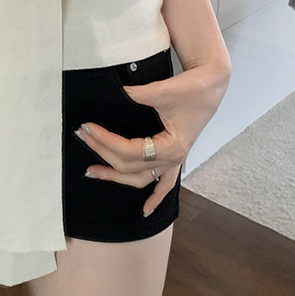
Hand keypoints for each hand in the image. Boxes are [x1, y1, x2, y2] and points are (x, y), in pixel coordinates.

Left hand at [75, 62, 229, 216]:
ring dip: (116, 176)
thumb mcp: (161, 91)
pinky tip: (145, 211)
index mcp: (172, 147)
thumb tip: (111, 96)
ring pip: (141, 178)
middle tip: (83, 135)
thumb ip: (134, 96)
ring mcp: (174, 160)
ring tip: (93, 171)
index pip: (130, 151)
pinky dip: (155, 198)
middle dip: (103, 152)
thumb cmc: (192, 88)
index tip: (88, 128)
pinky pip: (165, 184)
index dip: (106, 141)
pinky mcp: (174, 155)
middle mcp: (173, 159)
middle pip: (130, 166)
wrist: (211, 83)